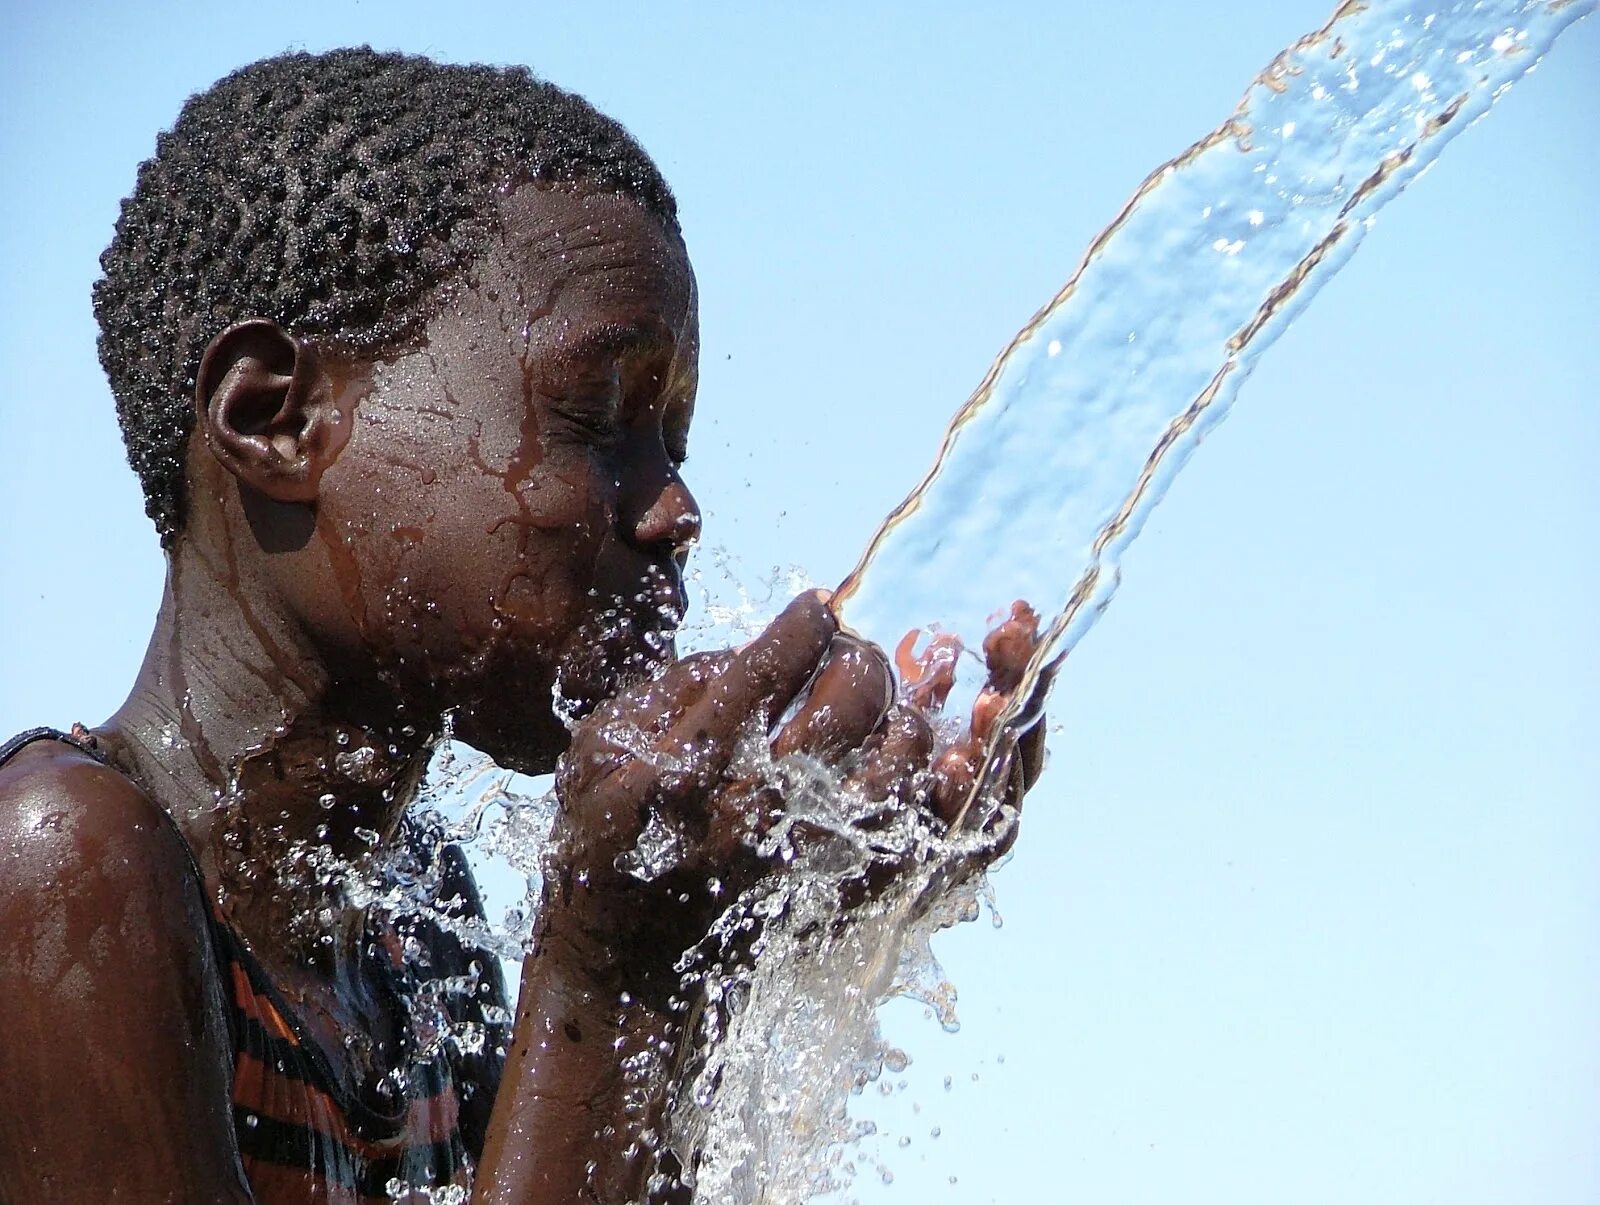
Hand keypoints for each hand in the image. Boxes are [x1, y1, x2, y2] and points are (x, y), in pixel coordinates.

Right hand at [538, 592, 1049, 997]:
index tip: (816, 609)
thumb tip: (753, 651)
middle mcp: (760, 807)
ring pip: (898, 756)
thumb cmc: (609, 843)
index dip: (805, 625)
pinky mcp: (846, 889)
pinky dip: (929, 779)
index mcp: (692, 766)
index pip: (770, 666)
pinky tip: (906, 756)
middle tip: (850, 654)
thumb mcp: (599, 752)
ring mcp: (812, 854)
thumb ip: (672, 689)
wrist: (632, 967)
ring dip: (901, 714)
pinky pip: (919, 822)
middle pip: (851, 699)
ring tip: (883, 707)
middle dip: (859, 658)